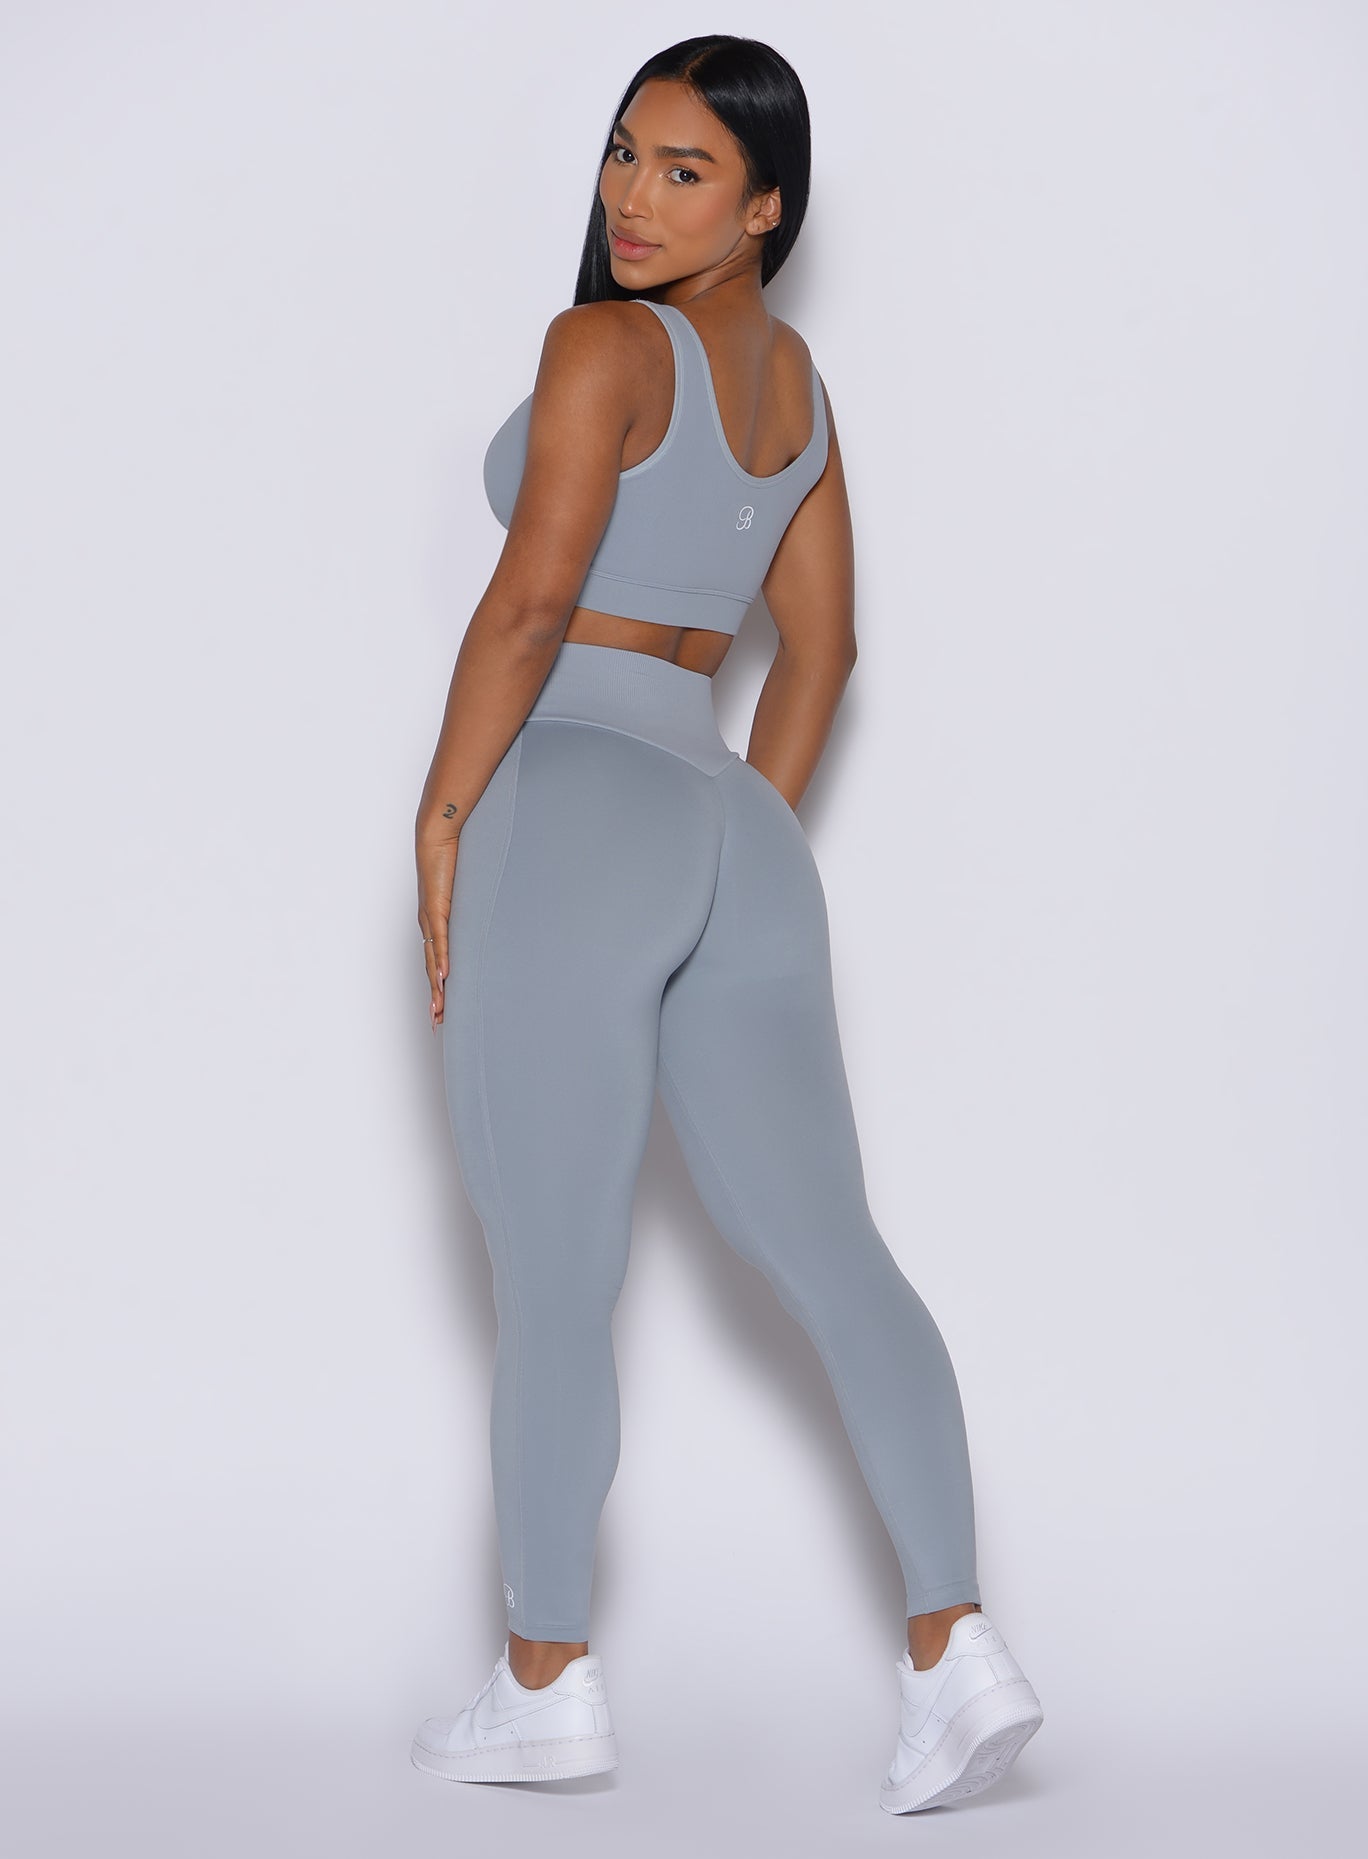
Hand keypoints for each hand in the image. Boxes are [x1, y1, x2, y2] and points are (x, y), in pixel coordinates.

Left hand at [416, 830, 458, 1029]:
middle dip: (436, 997)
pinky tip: (445, 977)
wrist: (436, 836)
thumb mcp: (463, 890)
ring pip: (434, 960)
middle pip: (432, 969)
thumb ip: (470, 906)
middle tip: (438, 1022)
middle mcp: (429, 925)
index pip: (436, 962)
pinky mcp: (436, 908)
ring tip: (440, 1009)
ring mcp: (431, 918)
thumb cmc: (449, 858)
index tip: (442, 1010)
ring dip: (437, 987)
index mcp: (435, 923)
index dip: (439, 988)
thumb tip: (484, 916)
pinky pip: (441, 939)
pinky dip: (442, 959)